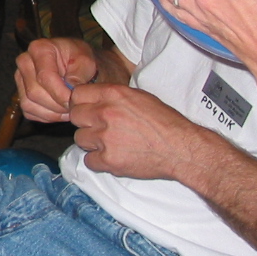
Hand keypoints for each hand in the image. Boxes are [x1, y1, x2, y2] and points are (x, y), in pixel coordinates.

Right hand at [15, 37, 97, 122]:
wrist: (78, 64)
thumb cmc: (81, 60)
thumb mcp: (86, 61)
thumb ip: (79, 73)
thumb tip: (70, 88)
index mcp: (39, 48)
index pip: (45, 77)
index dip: (60, 93)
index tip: (74, 101)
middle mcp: (24, 62)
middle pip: (34, 92)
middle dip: (56, 105)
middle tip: (74, 108)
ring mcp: (20, 78)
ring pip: (29, 104)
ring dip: (52, 113)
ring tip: (69, 110)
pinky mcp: (21, 93)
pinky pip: (29, 112)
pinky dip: (46, 116)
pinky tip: (61, 111)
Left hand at [69, 83, 206, 181]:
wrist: (181, 148)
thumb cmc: (165, 122)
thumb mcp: (139, 97)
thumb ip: (113, 97)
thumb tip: (93, 99)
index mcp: (114, 94)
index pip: (77, 94)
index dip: (80, 103)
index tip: (86, 109)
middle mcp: (106, 113)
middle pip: (75, 116)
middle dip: (85, 122)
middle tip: (99, 128)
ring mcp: (106, 137)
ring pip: (79, 139)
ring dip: (91, 143)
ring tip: (110, 143)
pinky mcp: (109, 160)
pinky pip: (88, 161)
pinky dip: (98, 161)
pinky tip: (113, 157)